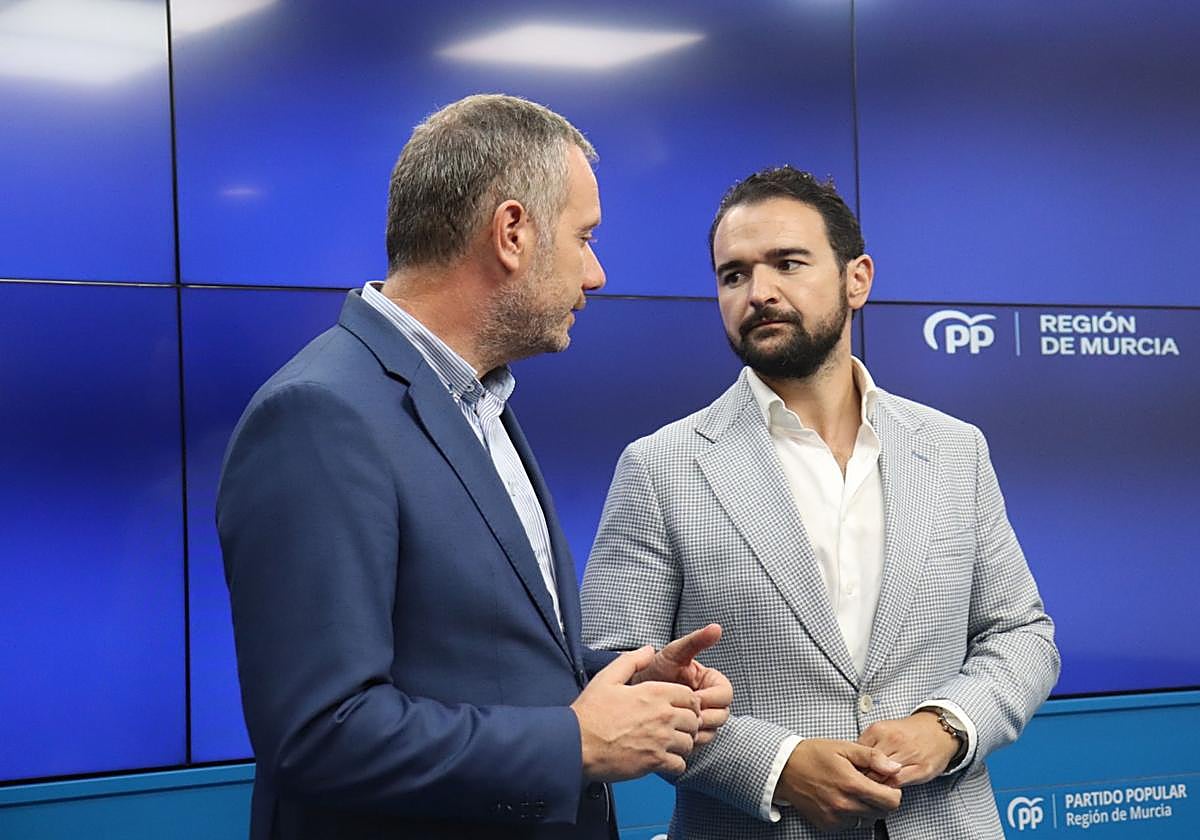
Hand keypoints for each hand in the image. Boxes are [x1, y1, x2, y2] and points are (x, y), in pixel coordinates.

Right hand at [571, 646, 701, 781]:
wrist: (576, 743)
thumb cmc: (590, 713)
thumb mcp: (607, 678)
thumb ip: (632, 661)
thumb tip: (649, 650)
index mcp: (653, 693)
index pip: (690, 697)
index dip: (688, 703)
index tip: (680, 708)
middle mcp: (662, 715)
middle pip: (694, 720)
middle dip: (688, 724)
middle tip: (676, 727)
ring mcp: (660, 740)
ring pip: (689, 743)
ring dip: (682, 744)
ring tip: (669, 744)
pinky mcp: (654, 762)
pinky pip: (680, 764)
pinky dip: (675, 764)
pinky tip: (663, 759)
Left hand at [630, 624, 731, 744]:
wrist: (636, 690)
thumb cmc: (656, 668)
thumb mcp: (674, 653)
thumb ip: (696, 641)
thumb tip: (717, 627)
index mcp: (713, 682)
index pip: (726, 694)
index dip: (711, 697)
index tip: (692, 697)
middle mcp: (712, 702)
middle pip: (722, 715)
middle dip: (703, 716)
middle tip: (680, 713)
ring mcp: (704, 720)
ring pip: (712, 731)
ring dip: (695, 730)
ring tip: (673, 721)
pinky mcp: (692, 735)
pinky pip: (699, 743)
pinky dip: (688, 740)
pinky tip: (671, 732)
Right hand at [775, 739, 901, 831]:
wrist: (785, 768)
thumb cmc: (813, 755)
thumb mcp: (845, 747)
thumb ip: (873, 757)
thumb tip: (894, 768)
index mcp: (851, 784)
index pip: (891, 801)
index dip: (893, 791)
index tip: (886, 784)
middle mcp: (844, 805)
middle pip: (882, 812)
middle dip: (881, 799)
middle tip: (869, 785)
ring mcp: (835, 817)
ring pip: (867, 820)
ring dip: (867, 809)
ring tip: (855, 792)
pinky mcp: (827, 824)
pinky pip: (851, 825)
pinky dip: (852, 814)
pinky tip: (843, 799)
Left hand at [857, 711, 959, 786]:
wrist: (938, 730)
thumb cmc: (907, 734)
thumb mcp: (883, 730)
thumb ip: (867, 745)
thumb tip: (848, 763)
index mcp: (879, 730)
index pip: (856, 754)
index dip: (852, 767)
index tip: (851, 774)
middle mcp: (893, 740)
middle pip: (867, 766)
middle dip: (862, 778)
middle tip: (860, 784)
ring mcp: (908, 754)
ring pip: (881, 776)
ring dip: (875, 785)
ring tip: (873, 787)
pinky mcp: (921, 769)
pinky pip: (897, 783)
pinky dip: (889, 788)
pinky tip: (887, 787)